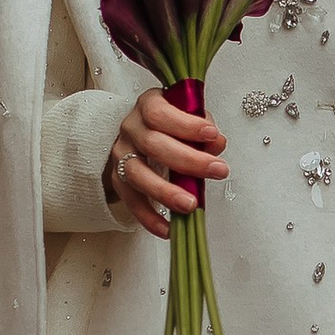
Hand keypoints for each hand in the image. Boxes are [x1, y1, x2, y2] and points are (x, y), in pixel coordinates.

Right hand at [106, 87, 224, 239]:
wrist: (141, 136)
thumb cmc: (171, 126)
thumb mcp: (189, 119)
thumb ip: (204, 130)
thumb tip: (217, 143)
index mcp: (148, 106)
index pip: (161, 113)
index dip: (186, 124)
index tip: (212, 134)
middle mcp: (131, 128)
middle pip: (153, 144)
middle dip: (188, 160)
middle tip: (217, 171)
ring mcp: (121, 154)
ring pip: (137, 174)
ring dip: (165, 192)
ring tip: (190, 205)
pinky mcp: (118, 179)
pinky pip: (131, 201)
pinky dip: (150, 218)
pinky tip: (169, 229)